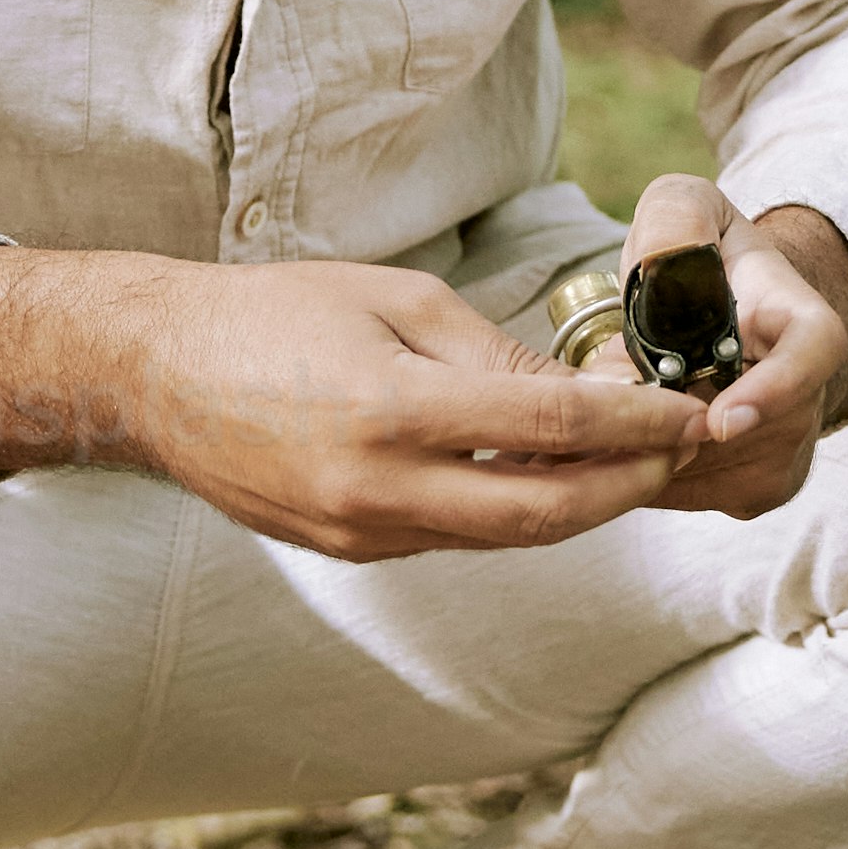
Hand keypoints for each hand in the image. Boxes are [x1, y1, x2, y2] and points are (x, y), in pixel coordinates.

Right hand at [0, 246, 701, 560]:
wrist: (155, 373)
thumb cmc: (275, 312)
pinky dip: (513, 512)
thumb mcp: (393, 299)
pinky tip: (548, 477)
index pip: (551, 425)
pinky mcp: (347, 549)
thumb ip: (490, 352)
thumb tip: (582, 394)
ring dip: (578, 507)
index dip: (636, 423)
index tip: (692, 411)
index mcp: (393, 411)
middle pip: (544, 512)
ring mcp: (361, 532)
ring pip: (503, 536)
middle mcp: (379, 489)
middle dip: (627, 486)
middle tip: (681, 452)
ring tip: (633, 465)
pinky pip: (454, 538)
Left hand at [629, 173, 847, 523]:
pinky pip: (689, 495)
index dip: (775, 391)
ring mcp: (787, 450)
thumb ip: (674, 221)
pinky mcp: (755, 489)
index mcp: (802, 321)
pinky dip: (642, 473)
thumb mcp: (683, 209)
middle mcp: (809, 394)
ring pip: (707, 471)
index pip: (814, 355)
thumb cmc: (699, 258)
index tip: (721, 420)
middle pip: (747, 433)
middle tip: (603, 394)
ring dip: (647, 447)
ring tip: (606, 404)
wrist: (719, 313)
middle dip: (668, 425)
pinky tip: (617, 435)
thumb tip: (662, 268)